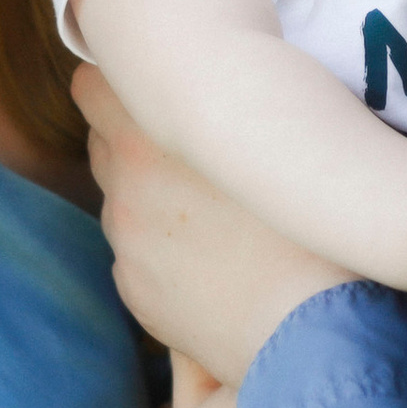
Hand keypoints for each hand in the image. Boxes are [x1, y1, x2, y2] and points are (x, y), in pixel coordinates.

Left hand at [81, 66, 346, 383]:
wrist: (317, 325)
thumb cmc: (316, 211)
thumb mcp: (278, 131)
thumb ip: (225, 102)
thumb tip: (216, 82)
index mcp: (152, 134)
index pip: (90, 85)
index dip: (116, 86)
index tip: (151, 94)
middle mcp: (127, 185)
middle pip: (102, 142)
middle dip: (133, 142)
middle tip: (190, 152)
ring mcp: (127, 243)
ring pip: (120, 201)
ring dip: (149, 199)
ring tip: (213, 216)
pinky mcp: (135, 291)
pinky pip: (136, 254)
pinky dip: (163, 252)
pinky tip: (213, 263)